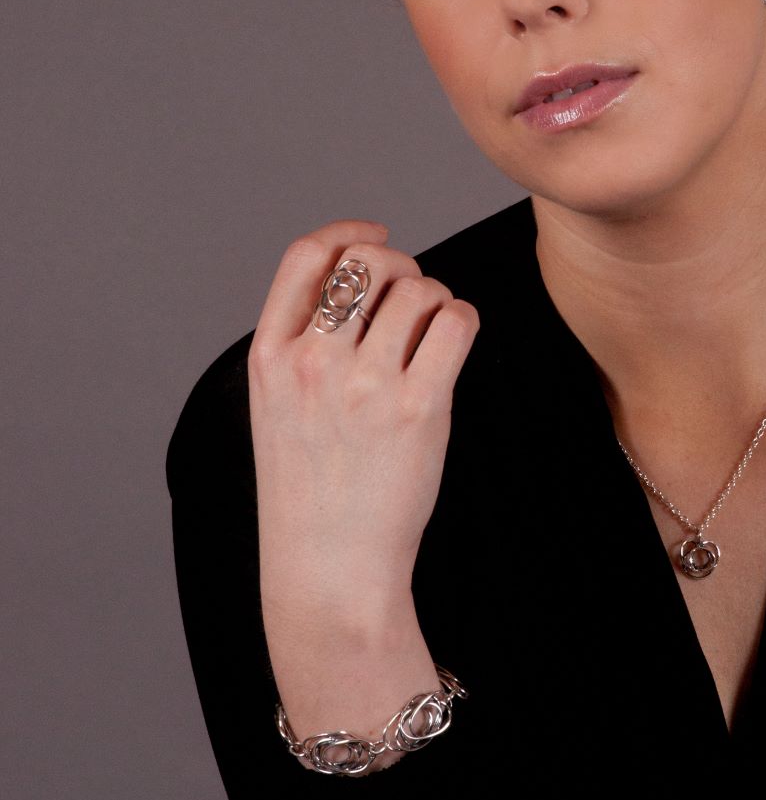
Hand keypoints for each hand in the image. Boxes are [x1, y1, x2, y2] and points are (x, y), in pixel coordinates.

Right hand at [247, 219, 480, 634]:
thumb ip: (303, 343)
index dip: (348, 232)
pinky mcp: (418, 408)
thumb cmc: (310, 488)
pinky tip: (453, 344)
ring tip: (431, 337)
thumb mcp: (277, 406)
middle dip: (401, 265)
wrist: (329, 567)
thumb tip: (362, 276)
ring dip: (435, 301)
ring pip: (419, 289)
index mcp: (269, 356)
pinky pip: (456, 322)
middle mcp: (313, 361)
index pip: (305, 255)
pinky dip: (462, 320)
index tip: (376, 237)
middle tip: (412, 296)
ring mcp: (366, 384)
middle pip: (367, 261)